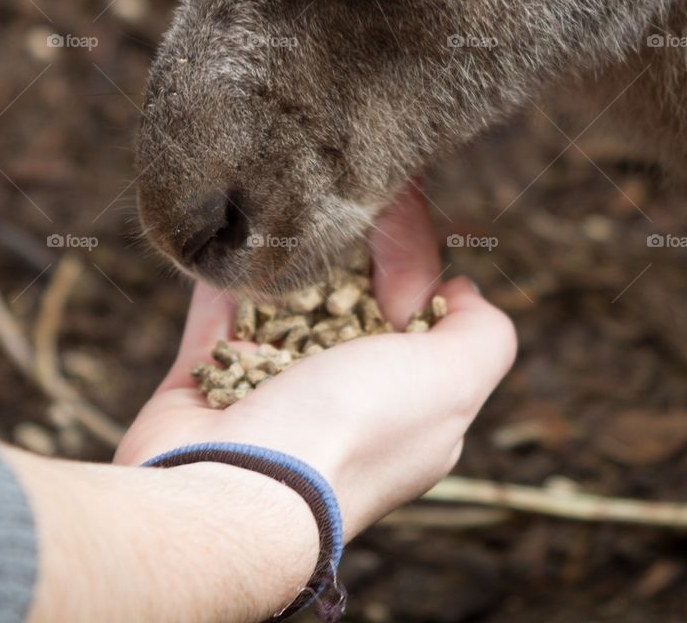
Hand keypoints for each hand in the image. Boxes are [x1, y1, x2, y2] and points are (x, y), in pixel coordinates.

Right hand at [116, 186, 516, 537]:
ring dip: (287, 262)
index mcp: (406, 410)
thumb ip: (482, 335)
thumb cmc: (351, 431)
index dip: (414, 269)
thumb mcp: (453, 381)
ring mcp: (269, 400)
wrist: (233, 490)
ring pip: (284, 310)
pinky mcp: (204, 387)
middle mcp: (341, 407)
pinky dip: (227, 278)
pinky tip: (238, 232)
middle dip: (349, 256)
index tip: (399, 216)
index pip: (420, 324)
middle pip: (351, 310)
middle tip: (342, 195)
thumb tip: (462, 292)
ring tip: (289, 202)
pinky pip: (219, 316)